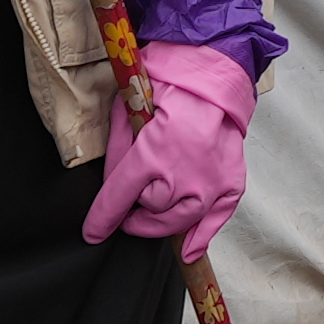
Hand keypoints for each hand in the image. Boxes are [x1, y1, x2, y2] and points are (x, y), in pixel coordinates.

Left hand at [84, 39, 257, 261]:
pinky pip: (214, 221)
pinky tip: (188, 249)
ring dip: (161, 219)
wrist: (213, 74)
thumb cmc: (170, 86)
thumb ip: (118, 151)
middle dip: (135, 209)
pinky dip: (200, 237)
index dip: (101, 219)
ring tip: (155, 207)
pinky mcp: (230, 184)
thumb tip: (111, 181)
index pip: (116, 200)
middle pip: (147, 214)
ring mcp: (208, 185)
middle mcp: (180, 178)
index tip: (93, 232)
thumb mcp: (128, 112)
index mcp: (149, 157)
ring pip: (176, 222)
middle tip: (133, 198)